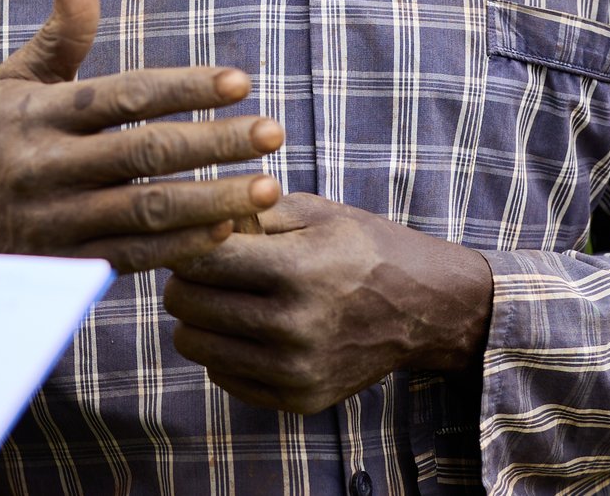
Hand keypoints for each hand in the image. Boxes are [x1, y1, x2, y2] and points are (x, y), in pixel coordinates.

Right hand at [0, 0, 282, 271]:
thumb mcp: (13, 84)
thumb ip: (61, 32)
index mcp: (38, 114)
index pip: (124, 95)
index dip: (185, 87)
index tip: (241, 80)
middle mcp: (47, 167)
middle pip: (145, 152)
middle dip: (215, 142)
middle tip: (273, 132)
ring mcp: (57, 223)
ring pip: (148, 210)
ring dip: (214, 199)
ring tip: (268, 187)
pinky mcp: (66, 268)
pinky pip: (135, 258)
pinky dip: (184, 246)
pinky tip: (228, 230)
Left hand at [161, 193, 494, 415]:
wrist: (424, 308)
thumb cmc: (361, 248)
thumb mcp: (311, 211)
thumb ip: (246, 212)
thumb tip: (189, 218)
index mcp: (296, 270)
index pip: (199, 260)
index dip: (186, 243)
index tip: (195, 237)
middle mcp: (294, 326)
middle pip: (188, 304)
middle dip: (185, 280)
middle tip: (205, 268)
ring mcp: (296, 370)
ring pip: (195, 345)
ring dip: (198, 318)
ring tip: (223, 297)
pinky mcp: (298, 399)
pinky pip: (221, 375)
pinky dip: (223, 350)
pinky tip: (248, 329)